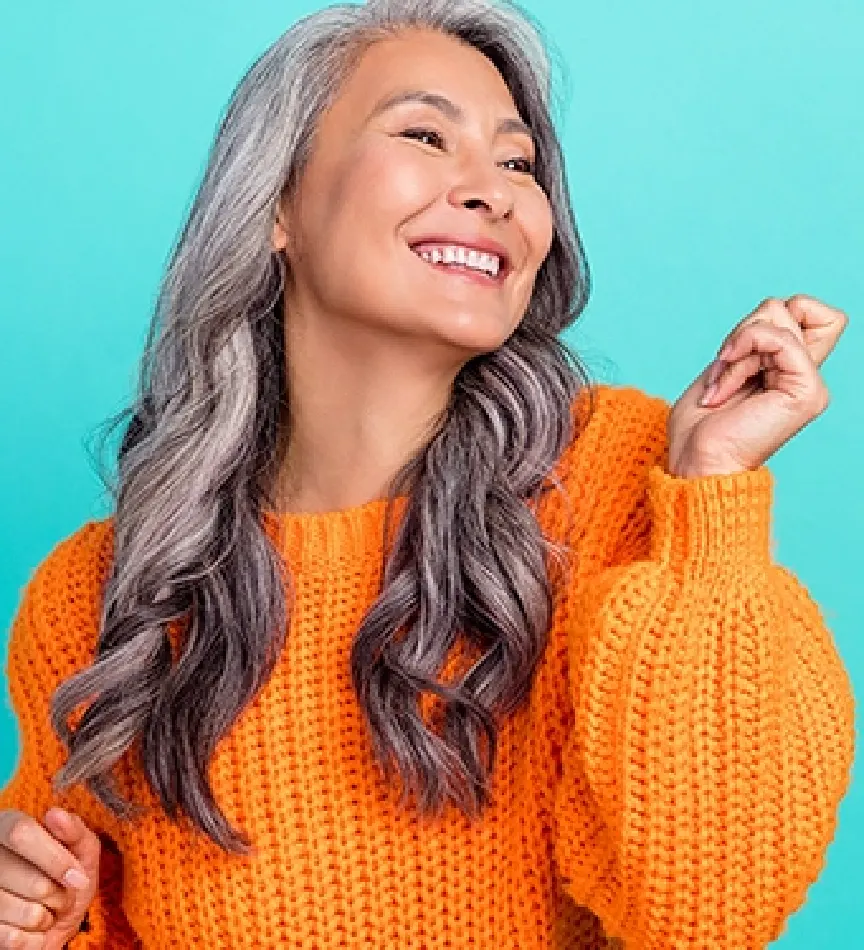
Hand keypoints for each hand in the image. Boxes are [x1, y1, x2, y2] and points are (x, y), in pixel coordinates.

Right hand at [0, 808, 99, 949]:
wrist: (55, 923)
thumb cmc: (66, 880)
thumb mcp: (82, 851)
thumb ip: (74, 831)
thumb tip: (55, 814)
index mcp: (7, 827)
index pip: (20, 832)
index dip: (54, 858)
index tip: (78, 878)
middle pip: (28, 878)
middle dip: (57, 894)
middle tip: (63, 896)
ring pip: (16, 908)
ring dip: (44, 917)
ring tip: (46, 911)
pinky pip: (10, 938)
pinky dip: (31, 938)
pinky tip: (30, 929)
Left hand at [667, 295, 848, 477]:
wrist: (697, 464)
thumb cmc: (700, 427)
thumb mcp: (725, 366)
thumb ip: (754, 338)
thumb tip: (774, 309)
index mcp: (789, 370)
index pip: (806, 310)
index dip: (768, 317)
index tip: (735, 353)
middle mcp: (805, 374)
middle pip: (790, 305)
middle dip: (744, 329)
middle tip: (724, 370)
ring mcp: (810, 383)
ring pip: (779, 315)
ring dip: (736, 347)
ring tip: (723, 385)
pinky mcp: (807, 391)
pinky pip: (779, 338)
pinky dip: (742, 354)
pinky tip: (725, 388)